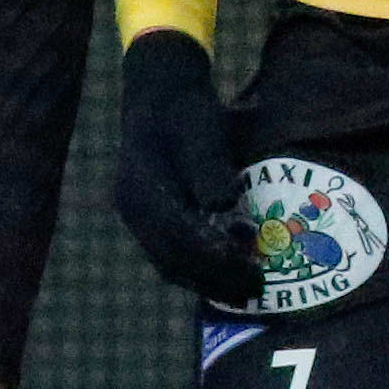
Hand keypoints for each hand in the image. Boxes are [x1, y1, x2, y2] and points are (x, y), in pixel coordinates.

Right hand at [114, 29, 262, 302]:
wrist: (159, 96)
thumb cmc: (186, 111)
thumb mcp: (202, 130)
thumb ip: (209, 167)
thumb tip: (223, 204)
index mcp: (142, 187)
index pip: (179, 237)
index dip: (216, 260)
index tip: (251, 270)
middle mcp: (133, 209)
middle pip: (172, 259)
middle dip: (215, 280)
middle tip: (256, 290)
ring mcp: (135, 217)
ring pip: (168, 263)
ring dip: (206, 281)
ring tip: (246, 292)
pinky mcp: (145, 220)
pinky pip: (167, 256)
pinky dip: (196, 270)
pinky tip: (225, 275)